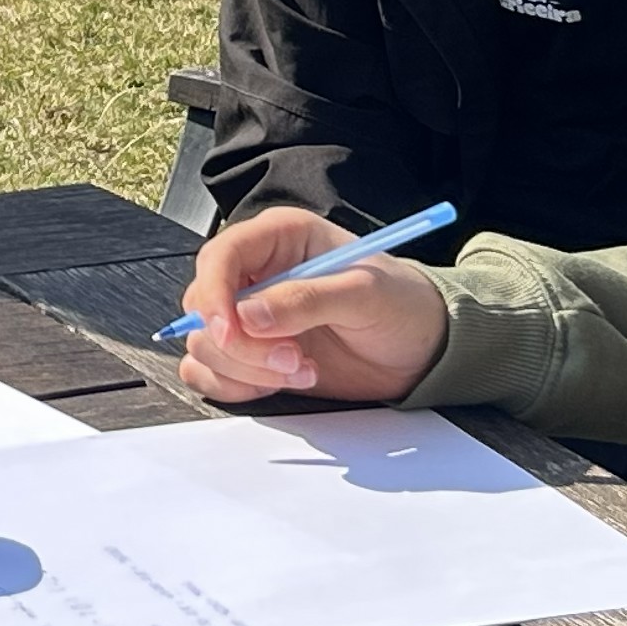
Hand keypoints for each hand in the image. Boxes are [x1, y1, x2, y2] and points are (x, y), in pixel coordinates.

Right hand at [172, 205, 450, 407]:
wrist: (423, 350)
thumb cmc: (403, 306)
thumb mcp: (366, 294)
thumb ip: (306, 300)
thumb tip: (249, 317)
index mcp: (279, 239)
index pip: (219, 258)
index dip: (215, 295)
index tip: (232, 331)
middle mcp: (255, 274)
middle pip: (203, 306)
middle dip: (240, 344)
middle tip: (292, 358)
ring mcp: (250, 318)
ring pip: (204, 344)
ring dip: (246, 369)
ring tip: (302, 369)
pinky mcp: (251, 355)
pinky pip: (210, 373)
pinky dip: (236, 387)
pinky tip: (280, 383)